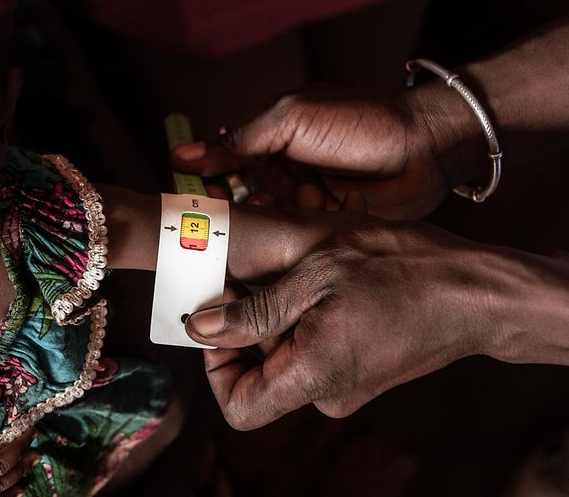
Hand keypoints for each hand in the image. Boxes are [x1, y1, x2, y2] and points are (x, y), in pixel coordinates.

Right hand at [171, 86, 453, 218]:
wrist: (427, 146)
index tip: (197, 198)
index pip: (221, 163)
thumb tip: (179, 155)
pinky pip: (298, 235)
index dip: (207, 182)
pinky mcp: (327, 223)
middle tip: (235, 217)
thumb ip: (237, 142)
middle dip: (235, 209)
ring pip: (268, 220)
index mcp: (270, 138)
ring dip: (271, 220)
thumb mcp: (290, 121)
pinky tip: (312, 222)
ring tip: (287, 212)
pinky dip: (299, 231)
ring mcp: (305, 198)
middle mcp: (283, 169)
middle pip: (240, 197)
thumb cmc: (359, 122)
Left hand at [185, 221, 503, 429]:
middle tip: (251, 277)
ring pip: (285, 360)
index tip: (219, 320)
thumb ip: (253, 311)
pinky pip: (313, 353)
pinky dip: (302, 321)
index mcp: (313, 376)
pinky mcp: (361, 372)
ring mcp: (347, 386)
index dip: (216, 368)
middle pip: (258, 378)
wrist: (479, 292)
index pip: (238, 408)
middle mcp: (328, 393)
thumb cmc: (402, 271)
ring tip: (291, 272)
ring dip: (276, 318)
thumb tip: (200, 328)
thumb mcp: (315, 275)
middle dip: (245, 329)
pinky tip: (318, 282)